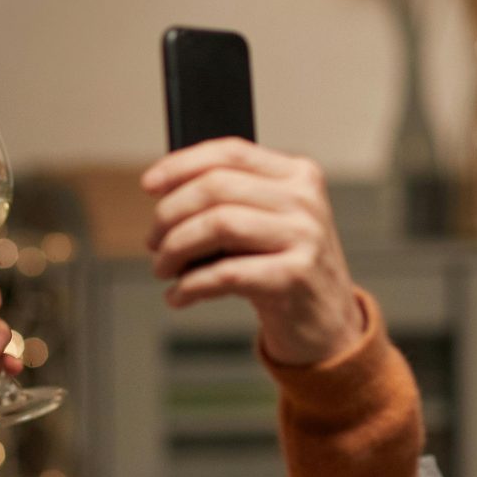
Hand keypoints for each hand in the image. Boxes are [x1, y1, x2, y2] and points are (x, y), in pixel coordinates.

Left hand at [143, 138, 365, 365]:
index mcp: (297, 175)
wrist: (327, 323)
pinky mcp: (295, 277)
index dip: (181, 165)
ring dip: (175, 249)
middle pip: (215, 188)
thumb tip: (164, 194)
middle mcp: (304, 200)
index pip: (230, 152)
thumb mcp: (267, 223)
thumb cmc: (285, 269)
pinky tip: (179, 295)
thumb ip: (230, 200)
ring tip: (163, 268)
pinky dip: (191, 285)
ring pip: (218, 224)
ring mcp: (304, 237)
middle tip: (153, 241)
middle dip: (170, 215)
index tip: (150, 185)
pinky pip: (226, 273)